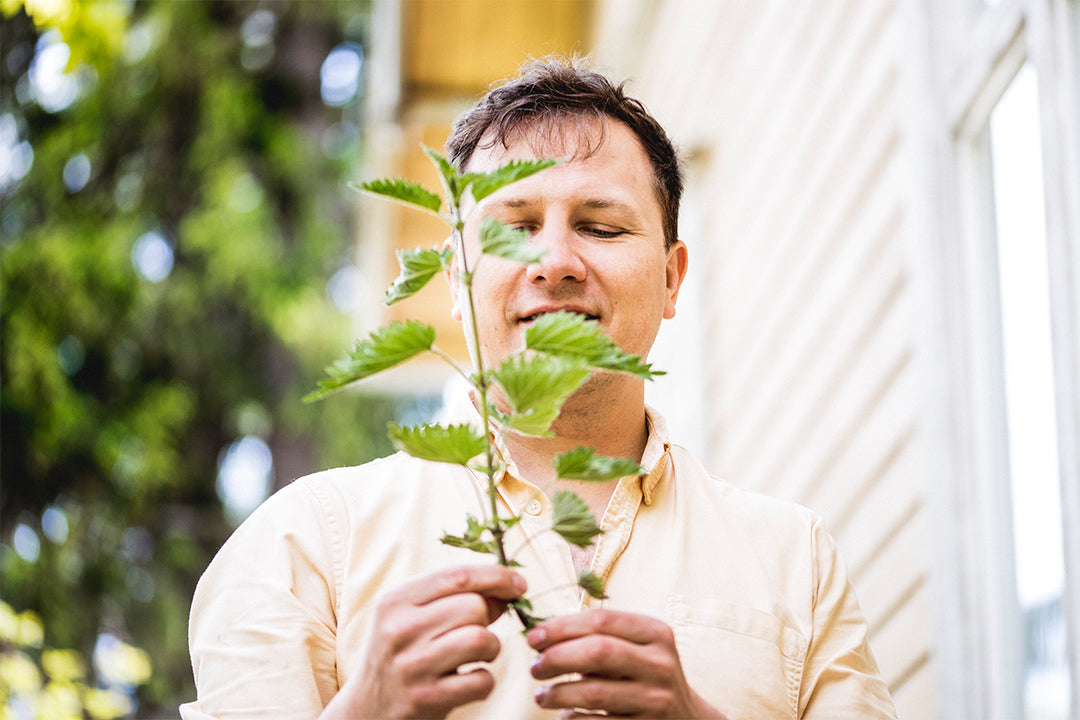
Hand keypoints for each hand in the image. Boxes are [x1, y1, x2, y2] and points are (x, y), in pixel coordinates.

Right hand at [322, 565, 525, 719]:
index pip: (458, 576)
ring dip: (490, 648)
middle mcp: (400, 629)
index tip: (518, 584)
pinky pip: (481, 680)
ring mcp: (412, 665)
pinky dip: (484, 681)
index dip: (497, 576)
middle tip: (475, 630)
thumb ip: (452, 598)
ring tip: (476, 656)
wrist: (366, 710)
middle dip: (486, 618)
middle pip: (474, 607)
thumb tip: (506, 588)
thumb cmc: (400, 654)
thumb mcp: (411, 617)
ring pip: (481, 639)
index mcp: (395, 601)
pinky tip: (468, 681)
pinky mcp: (426, 698)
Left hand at [527, 609, 728, 718]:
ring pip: (593, 692)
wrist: (686, 718)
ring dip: (557, 693)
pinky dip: (572, 719)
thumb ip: (598, 637)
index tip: (533, 638)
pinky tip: (565, 714)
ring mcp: (656, 699)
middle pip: (597, 652)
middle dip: (556, 658)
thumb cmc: (643, 674)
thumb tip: (542, 637)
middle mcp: (660, 663)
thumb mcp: (635, 647)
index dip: (561, 627)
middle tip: (535, 668)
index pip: (600, 620)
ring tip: (542, 694)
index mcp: (655, 632)